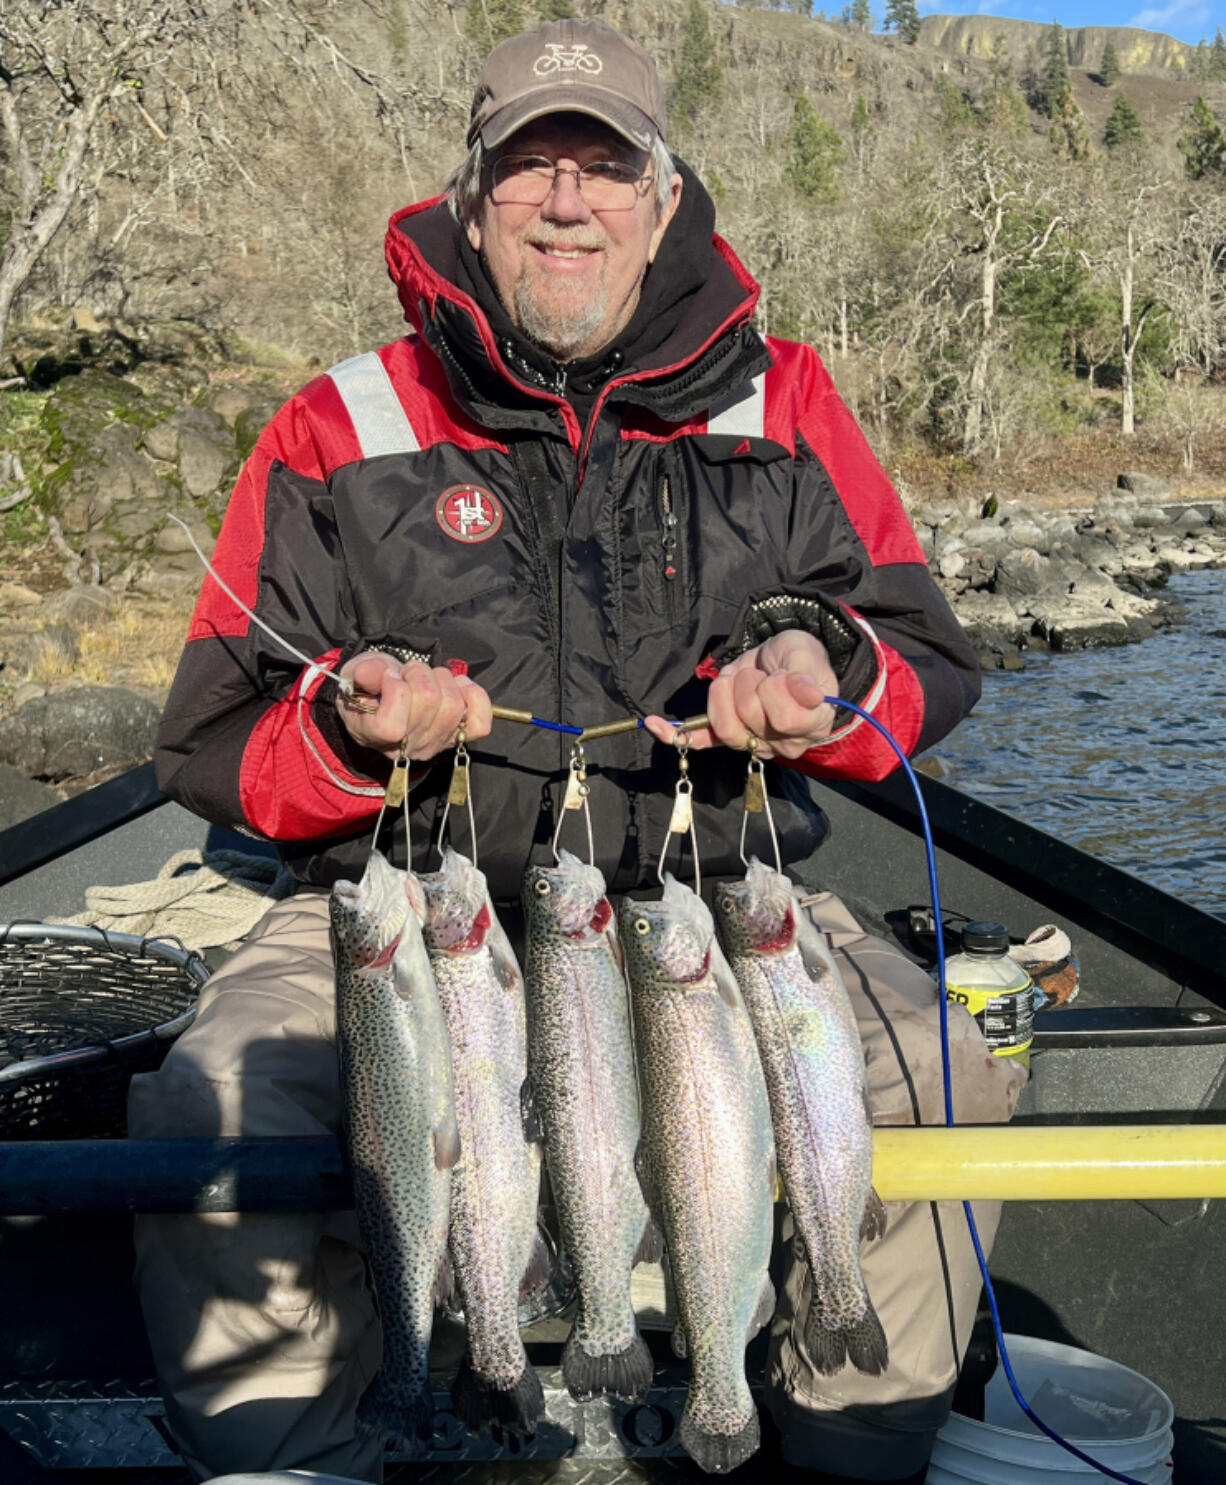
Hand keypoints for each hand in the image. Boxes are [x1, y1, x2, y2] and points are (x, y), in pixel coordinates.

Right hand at [336, 652, 492, 761]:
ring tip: (426, 678)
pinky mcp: (460, 735)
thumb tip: (378, 673)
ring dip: (442, 679)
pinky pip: (480, 723)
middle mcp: (409, 747)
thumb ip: (365, 672)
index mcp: (377, 736)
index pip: (392, 725)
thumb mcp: (357, 675)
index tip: (388, 676)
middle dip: (418, 673)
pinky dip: (474, 696)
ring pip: (453, 704)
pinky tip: (457, 686)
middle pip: (428, 701)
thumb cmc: (370, 687)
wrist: (386, 698)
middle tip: (407, 673)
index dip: (394, 689)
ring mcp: (437, 743)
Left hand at [643, 629, 838, 759]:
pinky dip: (675, 735)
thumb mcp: (807, 655)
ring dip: (723, 694)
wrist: (785, 661)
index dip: (775, 688)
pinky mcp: (727, 737)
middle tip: (759, 673)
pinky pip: (699, 741)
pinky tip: (655, 724)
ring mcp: (753, 744)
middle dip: (747, 683)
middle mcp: (782, 743)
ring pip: (724, 729)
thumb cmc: (800, 660)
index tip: (781, 674)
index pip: (782, 718)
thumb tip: (810, 696)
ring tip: (737, 678)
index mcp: (809, 726)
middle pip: (748, 720)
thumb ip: (806, 675)